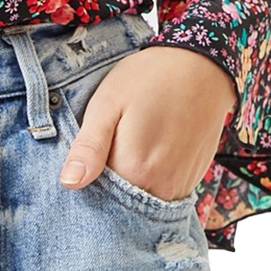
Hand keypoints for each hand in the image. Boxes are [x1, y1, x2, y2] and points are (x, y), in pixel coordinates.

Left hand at [59, 45, 234, 203]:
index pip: (99, 198)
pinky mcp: (193, 179)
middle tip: (108, 148)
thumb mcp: (107, 105)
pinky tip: (147, 152)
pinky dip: (150, 181)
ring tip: (129, 147)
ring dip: (131, 184)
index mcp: (135, 170)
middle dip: (108, 188)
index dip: (88, 184)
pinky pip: (163, 192)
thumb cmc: (148, 79)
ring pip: (144, 198)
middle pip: (123, 204)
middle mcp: (162, 187)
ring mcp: (181, 186)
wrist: (201, 66)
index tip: (86, 163)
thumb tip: (69, 184)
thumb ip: (89, 148)